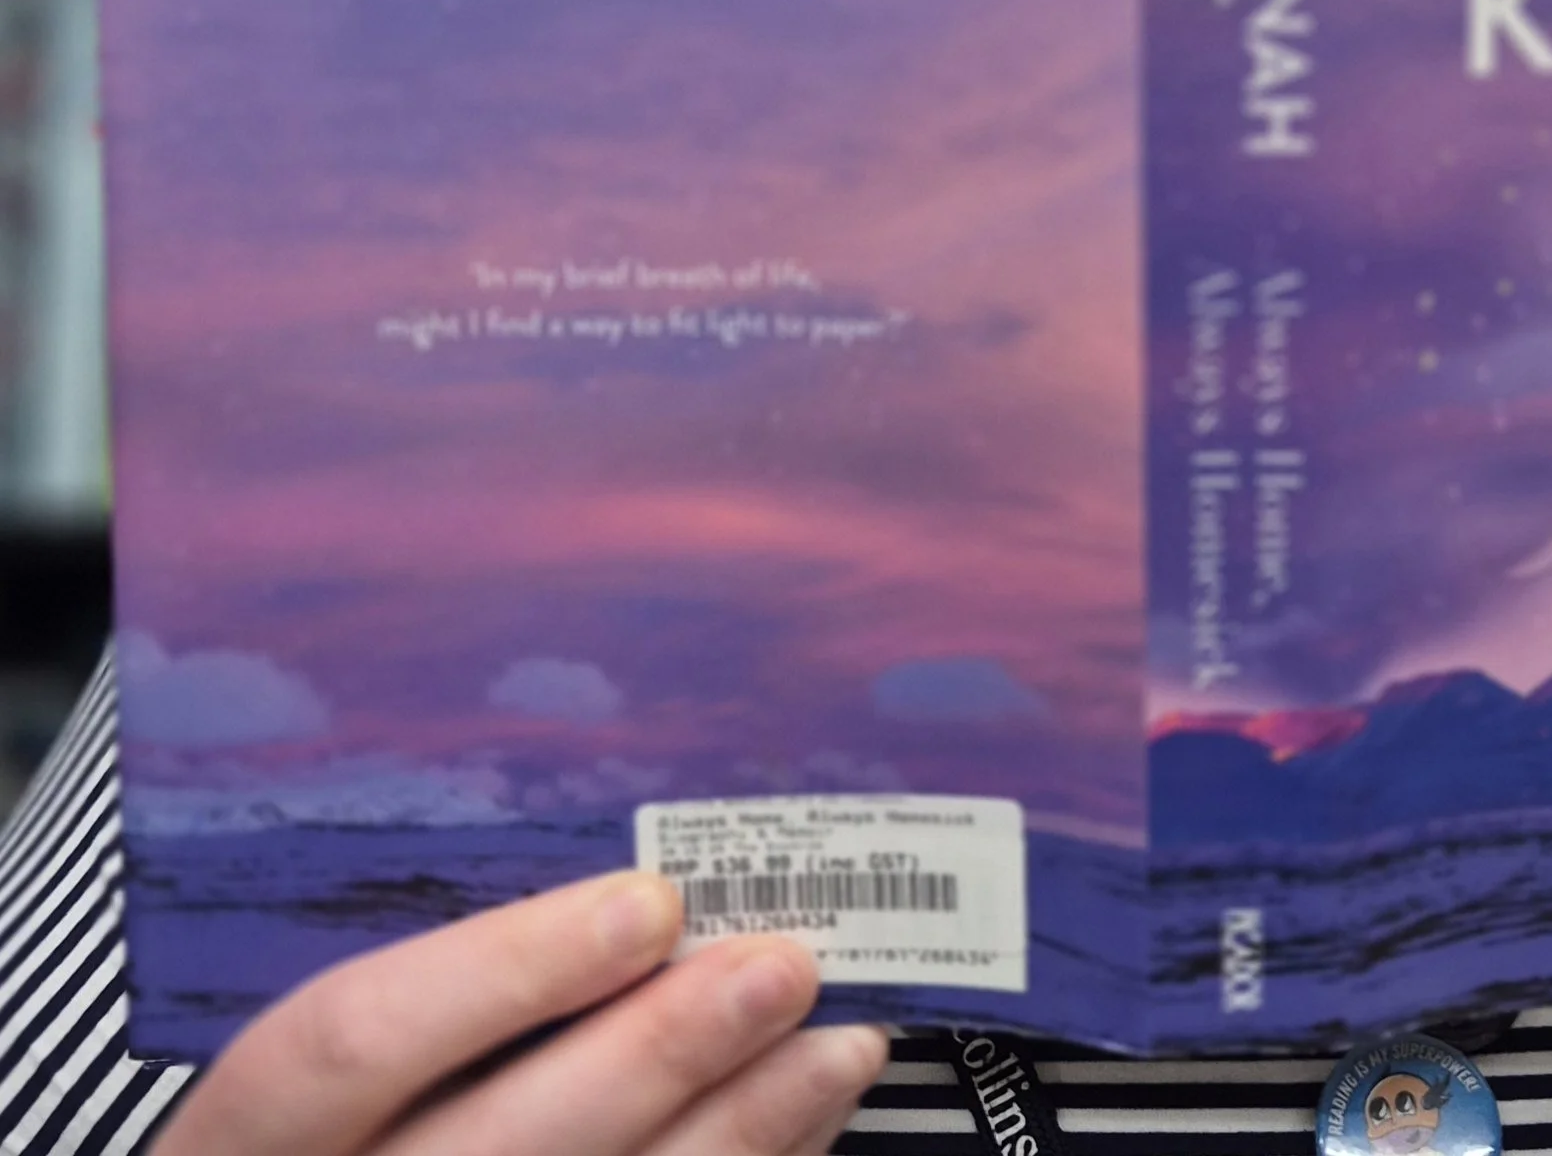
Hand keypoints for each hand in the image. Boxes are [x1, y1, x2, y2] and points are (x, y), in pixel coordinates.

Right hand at [156, 869, 888, 1155]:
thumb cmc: (353, 1123)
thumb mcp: (338, 1063)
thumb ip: (447, 990)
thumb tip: (645, 889)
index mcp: (242, 1140)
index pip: (344, 1041)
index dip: (500, 970)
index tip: (648, 900)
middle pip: (491, 1152)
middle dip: (655, 1054)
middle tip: (785, 965)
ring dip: (737, 1135)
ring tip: (842, 1041)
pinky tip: (807, 1124)